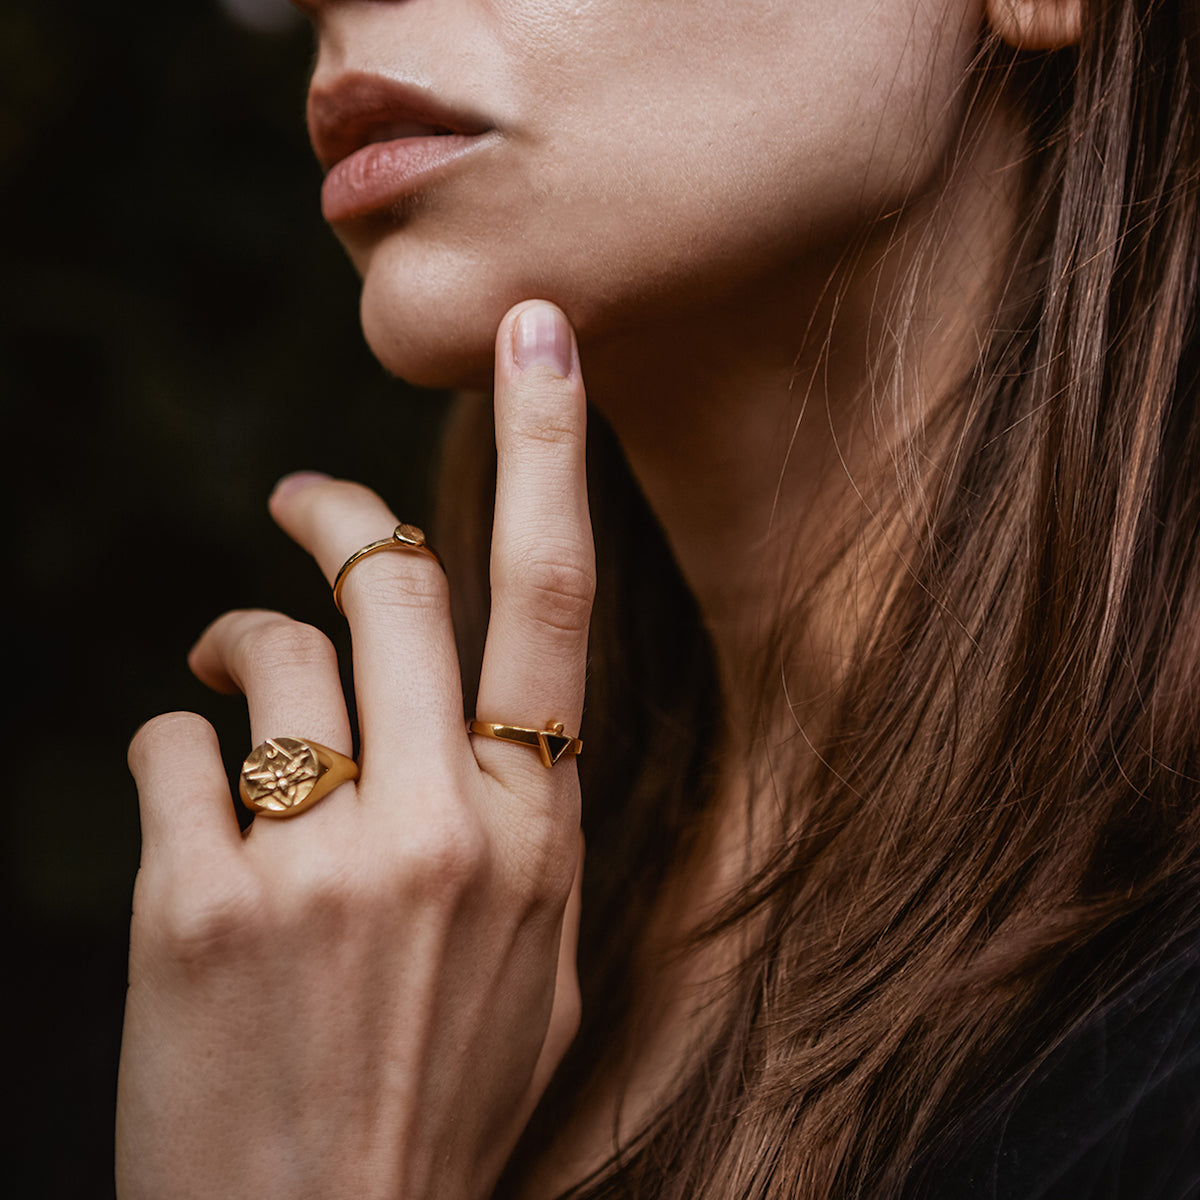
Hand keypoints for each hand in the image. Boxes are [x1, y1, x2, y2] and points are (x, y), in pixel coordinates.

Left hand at [116, 300, 591, 1199]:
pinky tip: (186, 814)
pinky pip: (174, 749)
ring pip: (270, 649)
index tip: (536, 336)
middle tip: (298, 491)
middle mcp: (444, 828)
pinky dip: (174, 751)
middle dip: (334, 507)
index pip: (557, 598)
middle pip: (393, 583)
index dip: (551, 448)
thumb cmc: (441, 1096)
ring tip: (223, 662)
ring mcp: (322, 865)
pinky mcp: (200, 905)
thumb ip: (518, 829)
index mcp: (538, 833)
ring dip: (236, 637)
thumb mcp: (536, 962)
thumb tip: (483, 725)